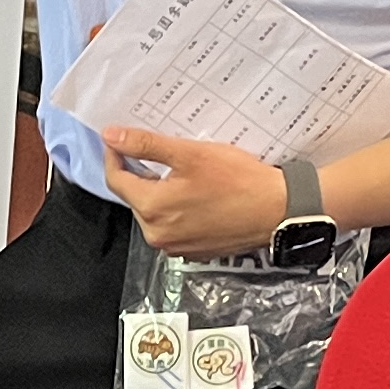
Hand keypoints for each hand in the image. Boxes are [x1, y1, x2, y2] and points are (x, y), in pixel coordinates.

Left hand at [102, 126, 288, 258]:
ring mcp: (176, 248)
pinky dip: (179, 210)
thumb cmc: (238, 181)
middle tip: (164, 154)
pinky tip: (198, 195)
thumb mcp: (189, 154)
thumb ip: (146, 145)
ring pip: (155, 213)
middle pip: (136, 198)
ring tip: (186, 175)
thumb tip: (111, 136)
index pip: (117, 181)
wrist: (278, 210)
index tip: (120, 140)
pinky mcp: (194, 252)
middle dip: (143, 175)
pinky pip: (175, 226)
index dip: (115, 156)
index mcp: (152, 210)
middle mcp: (158, 235)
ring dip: (162, 192)